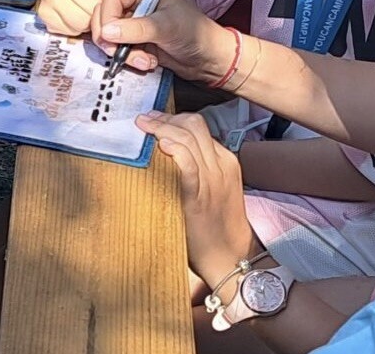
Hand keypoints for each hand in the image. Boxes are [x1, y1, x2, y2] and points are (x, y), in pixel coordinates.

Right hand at [93, 0, 234, 81]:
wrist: (209, 58)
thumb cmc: (195, 34)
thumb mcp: (166, 28)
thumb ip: (135, 29)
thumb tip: (106, 31)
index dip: (107, 19)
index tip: (109, 38)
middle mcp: (136, 1)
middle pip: (105, 16)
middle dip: (112, 39)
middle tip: (119, 54)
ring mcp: (135, 21)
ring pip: (110, 35)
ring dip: (123, 53)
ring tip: (144, 61)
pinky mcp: (135, 38)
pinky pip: (119, 48)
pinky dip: (130, 58)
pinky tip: (148, 61)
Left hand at [139, 112, 261, 289]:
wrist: (230, 255)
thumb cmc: (217, 223)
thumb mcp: (215, 188)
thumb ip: (200, 167)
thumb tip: (170, 149)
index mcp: (225, 161)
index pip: (199, 127)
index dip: (173, 118)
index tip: (154, 118)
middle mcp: (220, 167)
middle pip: (194, 127)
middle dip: (165, 118)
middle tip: (144, 119)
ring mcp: (211, 181)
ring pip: (190, 141)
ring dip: (164, 128)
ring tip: (144, 125)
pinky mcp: (199, 198)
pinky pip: (190, 168)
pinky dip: (177, 152)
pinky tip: (163, 145)